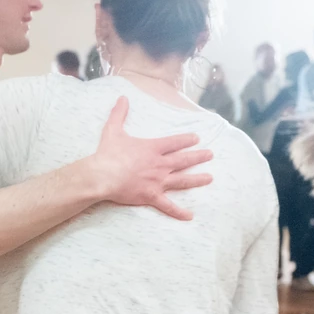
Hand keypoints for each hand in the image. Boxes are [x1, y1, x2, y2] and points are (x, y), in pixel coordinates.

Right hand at [85, 97, 213, 219]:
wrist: (102, 176)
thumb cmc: (108, 153)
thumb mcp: (113, 130)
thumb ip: (120, 113)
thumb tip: (122, 97)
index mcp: (153, 149)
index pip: (175, 143)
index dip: (186, 140)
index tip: (196, 138)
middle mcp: (160, 164)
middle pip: (184, 160)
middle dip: (199, 157)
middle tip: (210, 155)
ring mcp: (157, 182)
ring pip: (182, 180)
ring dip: (197, 179)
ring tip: (209, 178)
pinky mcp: (151, 196)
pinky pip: (168, 206)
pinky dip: (179, 212)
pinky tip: (190, 216)